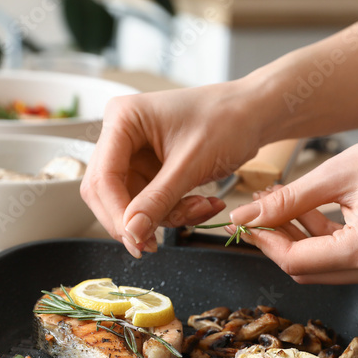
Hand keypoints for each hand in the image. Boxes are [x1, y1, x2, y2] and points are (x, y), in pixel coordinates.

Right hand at [80, 81, 273, 256]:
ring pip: (132, 203)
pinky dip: (176, 211)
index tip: (136, 239)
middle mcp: (122, 135)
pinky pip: (152, 203)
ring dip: (166, 216)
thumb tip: (131, 232)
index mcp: (123, 119)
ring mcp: (136, 154)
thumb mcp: (192, 163)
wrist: (254, 114)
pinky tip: (203, 203)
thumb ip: (159, 199)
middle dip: (137, 219)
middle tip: (155, 243)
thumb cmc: (228, 119)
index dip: (116, 213)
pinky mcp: (152, 169)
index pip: (103, 177)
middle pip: (108, 193)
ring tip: (202, 208)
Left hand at [228, 121, 357, 284]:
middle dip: (278, 242)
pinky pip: (341, 261)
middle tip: (258, 210)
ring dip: (298, 239)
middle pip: (306, 271)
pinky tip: (307, 211)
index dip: (265, 242)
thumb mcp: (336, 174)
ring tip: (281, 203)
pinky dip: (321, 240)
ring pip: (321, 268)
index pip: (296, 261)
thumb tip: (246, 215)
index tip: (243, 220)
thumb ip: (288, 201)